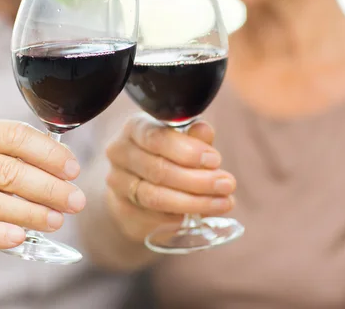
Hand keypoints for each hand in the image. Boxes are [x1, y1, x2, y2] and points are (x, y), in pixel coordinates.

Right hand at [0, 119, 85, 252]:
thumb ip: (21, 156)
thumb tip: (67, 166)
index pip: (14, 135)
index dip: (48, 153)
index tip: (73, 170)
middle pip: (7, 171)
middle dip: (48, 188)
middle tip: (75, 201)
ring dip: (30, 213)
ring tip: (56, 221)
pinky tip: (20, 237)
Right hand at [106, 114, 235, 241]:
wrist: (137, 190)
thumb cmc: (165, 158)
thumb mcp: (182, 144)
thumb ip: (194, 138)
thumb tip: (204, 130)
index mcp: (135, 128)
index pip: (157, 137)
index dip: (188, 151)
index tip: (215, 160)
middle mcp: (120, 152)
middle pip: (158, 169)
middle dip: (198, 179)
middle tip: (227, 184)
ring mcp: (117, 182)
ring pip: (156, 196)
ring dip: (194, 202)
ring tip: (223, 202)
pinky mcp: (121, 208)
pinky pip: (154, 216)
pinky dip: (180, 216)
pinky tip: (200, 214)